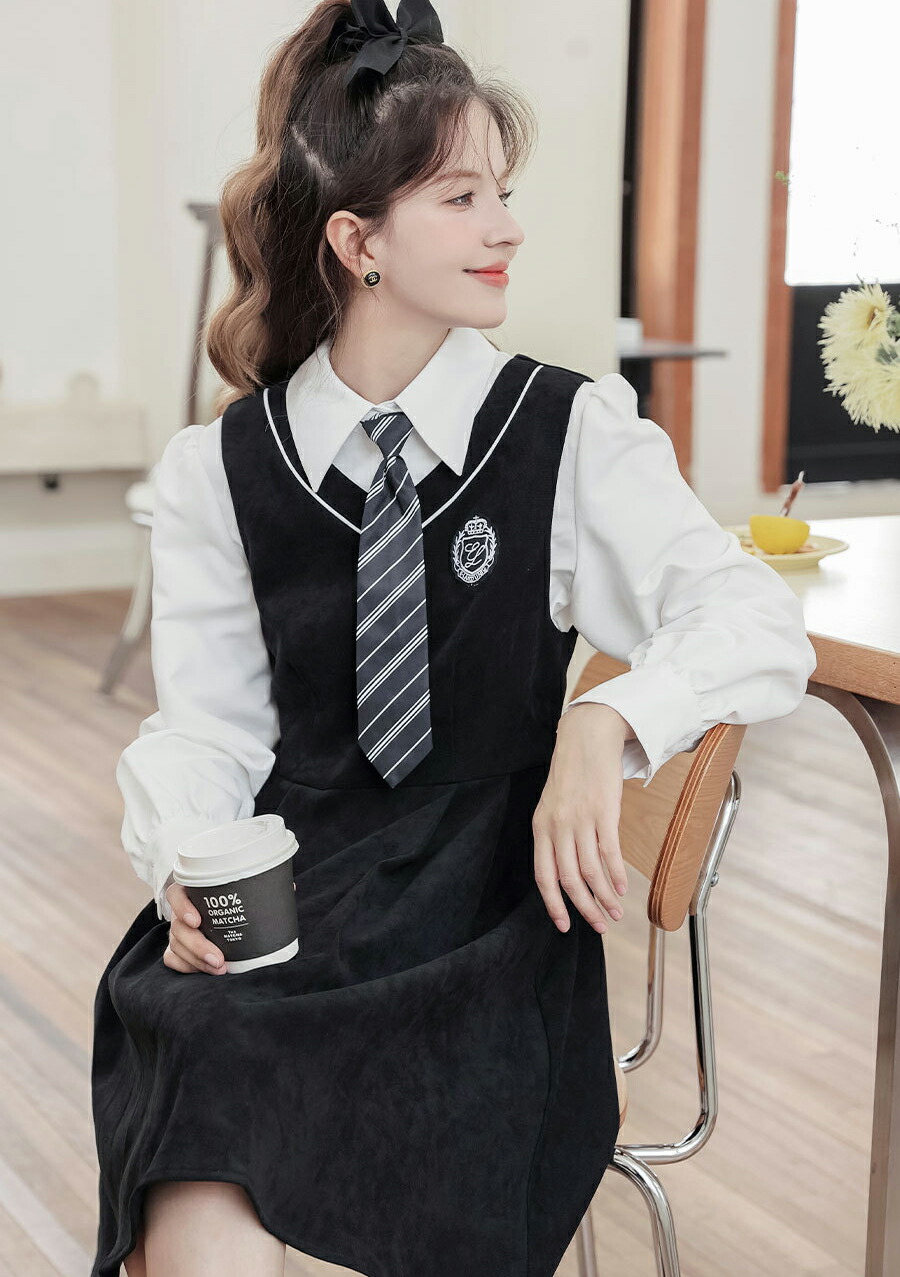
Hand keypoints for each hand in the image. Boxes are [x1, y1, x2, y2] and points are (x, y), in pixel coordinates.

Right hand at [161, 875, 297, 974]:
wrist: (217, 911)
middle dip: (198, 946)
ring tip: (219, 969)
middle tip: (218, 959)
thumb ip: (260, 887)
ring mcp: (177, 931)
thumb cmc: (232, 897)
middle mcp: (181, 911)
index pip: (176, 895)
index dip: (182, 907)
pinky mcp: (177, 948)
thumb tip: (289, 889)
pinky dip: (187, 967)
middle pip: (178, 928)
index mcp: (192, 891)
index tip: (197, 920)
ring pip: (176, 946)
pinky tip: (204, 972)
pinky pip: (173, 959)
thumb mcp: (243, 888)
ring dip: (197, 960)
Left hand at [533, 703, 629, 933]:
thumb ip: (556, 838)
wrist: (586, 739)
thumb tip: (567, 875)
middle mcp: (557, 827)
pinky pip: (609, 852)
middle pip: (569, 880)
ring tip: (615, 912)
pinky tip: (623, 888)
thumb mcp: (552, 807)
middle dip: (585, 909)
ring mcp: (580, 819)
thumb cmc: (571, 775)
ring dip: (605, 898)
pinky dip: (617, 875)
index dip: (553, 905)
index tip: (564, 926)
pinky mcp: (604, 811)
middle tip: (599, 926)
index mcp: (540, 828)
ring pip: (591, 872)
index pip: (543, 876)